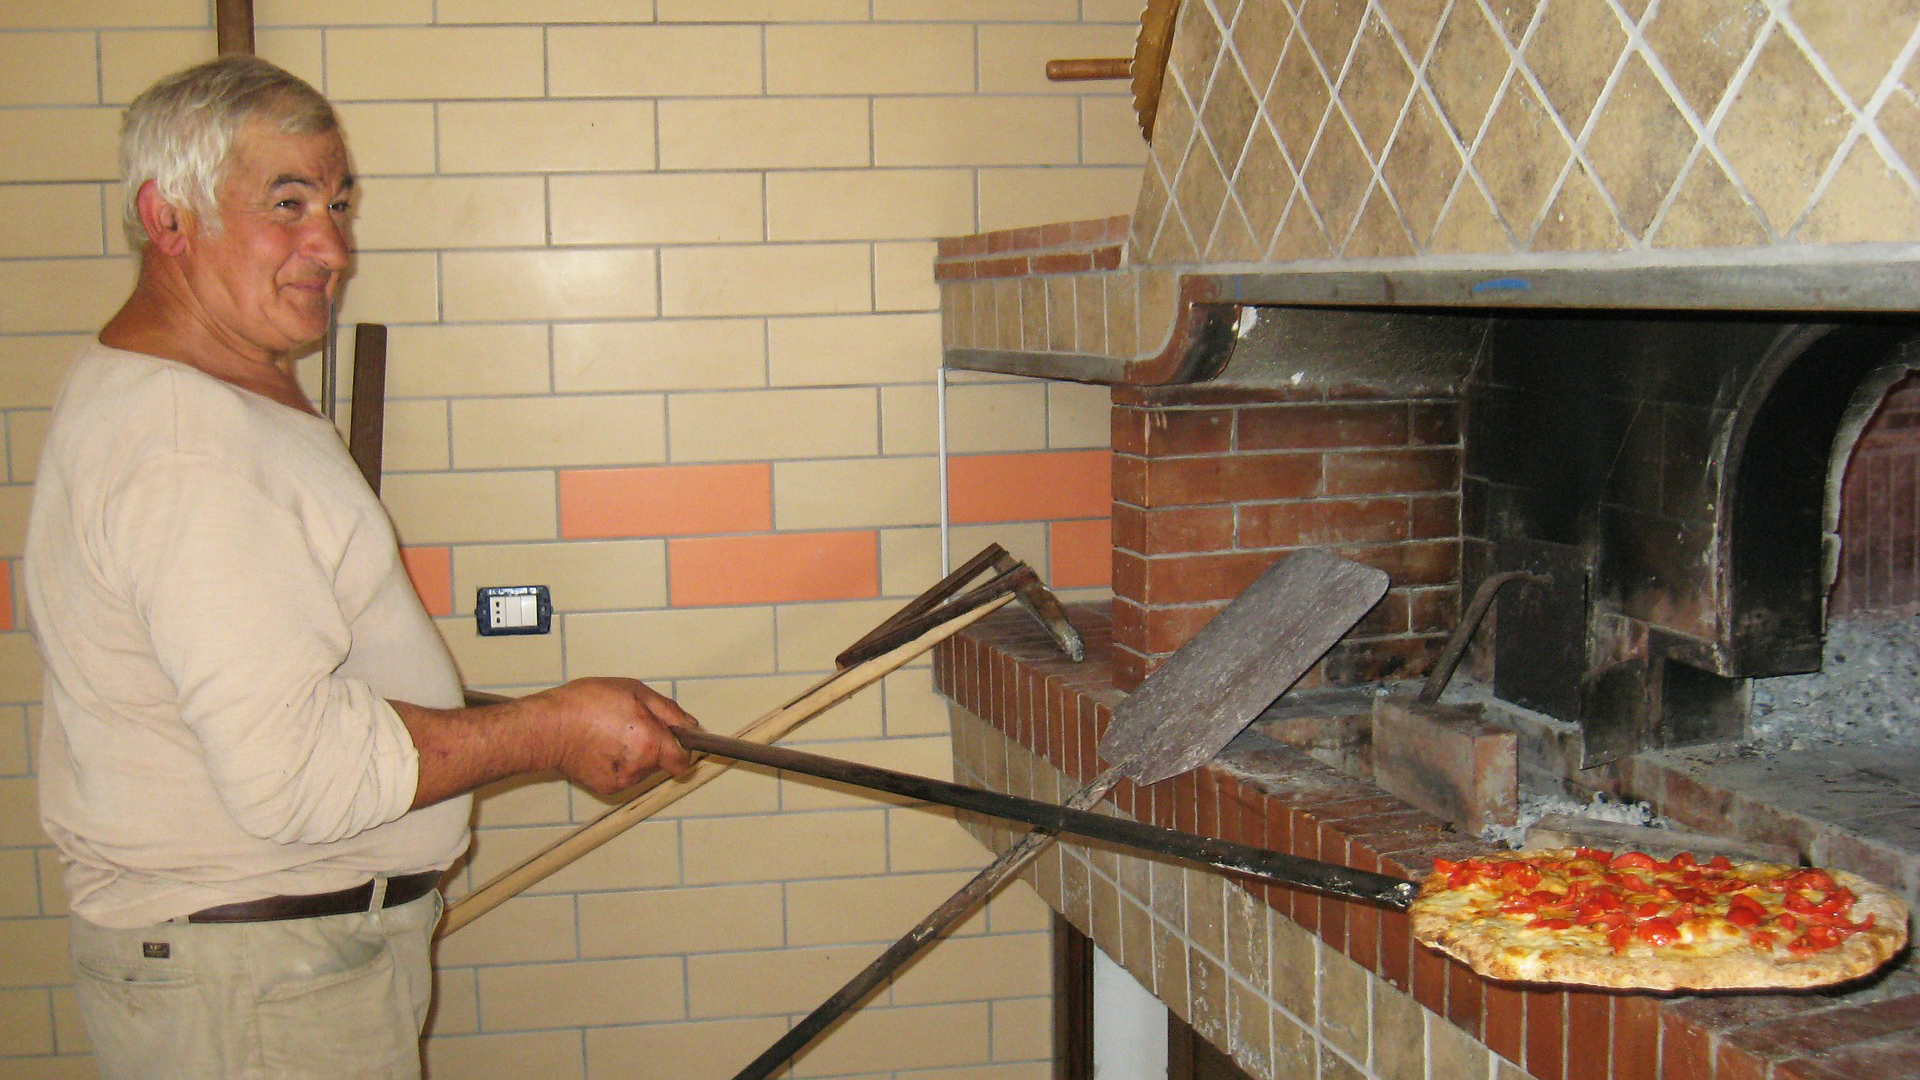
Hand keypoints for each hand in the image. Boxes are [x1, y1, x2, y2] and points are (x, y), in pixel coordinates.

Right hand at [533, 677, 699, 795]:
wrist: (546, 729)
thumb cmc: (585, 704)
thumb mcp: (633, 691)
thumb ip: (667, 710)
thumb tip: (690, 725)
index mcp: (651, 742)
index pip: (683, 760)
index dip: (681, 748)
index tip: (672, 737)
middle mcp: (640, 766)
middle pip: (660, 762)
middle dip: (653, 746)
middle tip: (630, 725)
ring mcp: (622, 780)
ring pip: (641, 768)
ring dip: (635, 755)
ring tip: (610, 734)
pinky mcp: (606, 788)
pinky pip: (622, 775)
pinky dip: (617, 764)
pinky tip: (599, 747)